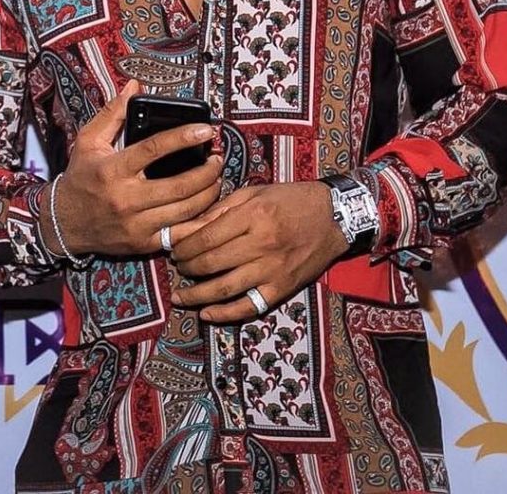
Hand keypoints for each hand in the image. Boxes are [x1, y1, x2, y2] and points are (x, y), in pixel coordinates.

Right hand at [52, 81, 223, 257]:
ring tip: (217, 178)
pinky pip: (181, 235)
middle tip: (217, 158)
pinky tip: (214, 209)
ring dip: (209, 193)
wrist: (63, 224)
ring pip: (185, 211)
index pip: (153, 149)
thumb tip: (134, 86)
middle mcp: (126, 199)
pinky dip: (202, 222)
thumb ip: (113, 113)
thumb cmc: (80, 177)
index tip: (206, 130)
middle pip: (179, 186)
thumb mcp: (89, 141)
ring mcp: (137, 225)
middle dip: (207, 171)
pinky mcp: (144, 243)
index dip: (183, 137)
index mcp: (113, 170)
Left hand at [168, 182, 349, 322]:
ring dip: (196, 296)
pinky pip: (248, 306)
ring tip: (180, 296)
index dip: (183, 246)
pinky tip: (206, 314)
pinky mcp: (282, 288)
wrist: (334, 217)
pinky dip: (224, 314)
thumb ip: (220, 209)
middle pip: (210, 263)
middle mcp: (261, 244)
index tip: (173, 248)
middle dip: (186, 267)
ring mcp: (272, 269)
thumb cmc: (291, 200)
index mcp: (253, 216)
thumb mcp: (255, 193)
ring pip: (224, 289)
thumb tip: (187, 228)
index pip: (206, 236)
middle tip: (177, 266)